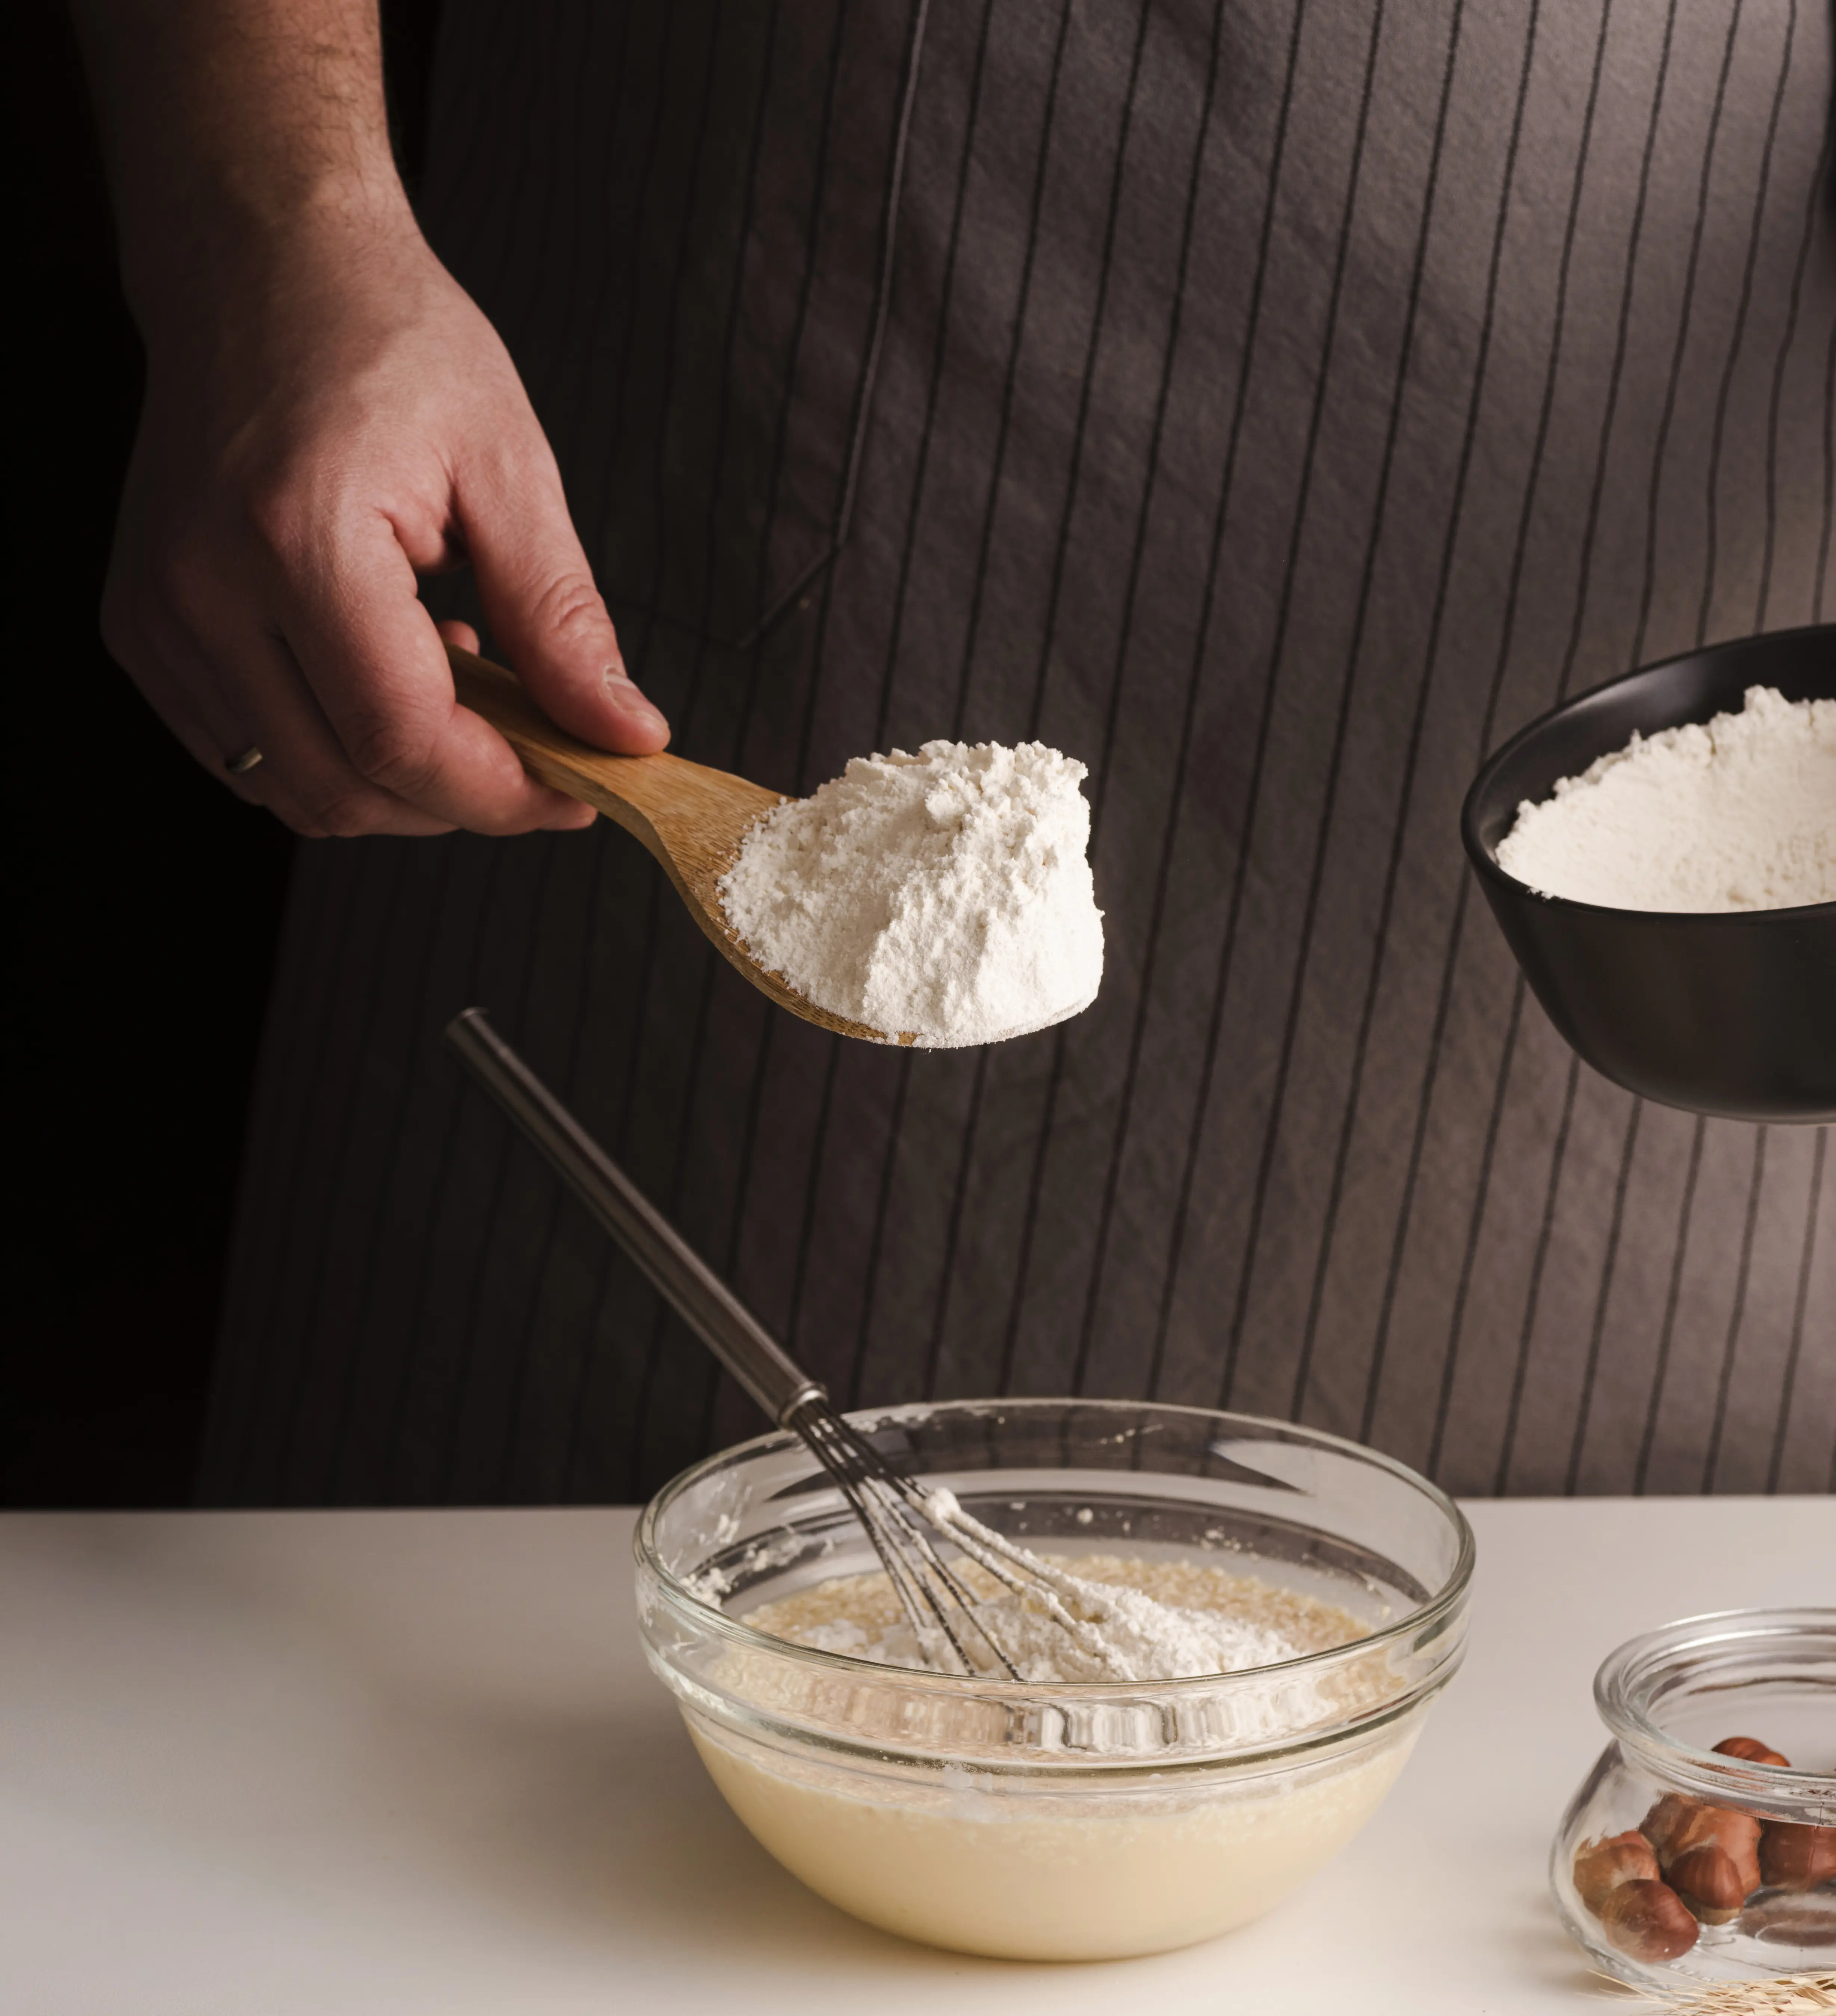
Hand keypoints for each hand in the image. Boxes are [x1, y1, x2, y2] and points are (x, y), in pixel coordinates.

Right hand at [102, 206, 667, 837]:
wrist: (263, 267)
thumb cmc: (386, 340)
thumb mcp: (509, 468)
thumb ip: (563, 620)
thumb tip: (624, 735)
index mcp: (296, 538)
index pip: (401, 740)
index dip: (504, 792)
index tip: (580, 786)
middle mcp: (204, 589)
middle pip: (344, 789)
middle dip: (460, 800)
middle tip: (535, 746)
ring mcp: (159, 616)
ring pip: (293, 789)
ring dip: (396, 780)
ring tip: (455, 685)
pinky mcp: (145, 628)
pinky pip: (247, 753)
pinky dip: (333, 751)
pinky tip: (384, 675)